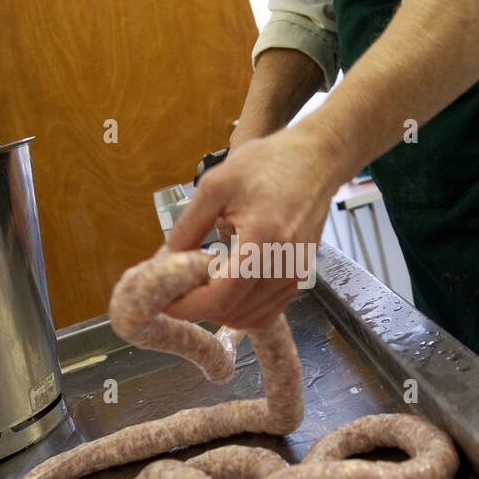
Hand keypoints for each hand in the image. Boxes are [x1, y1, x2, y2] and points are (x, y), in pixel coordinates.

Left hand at [165, 127, 341, 328]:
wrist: (314, 161)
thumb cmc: (268, 164)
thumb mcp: (215, 185)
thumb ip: (188, 226)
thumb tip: (165, 261)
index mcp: (263, 240)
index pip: (221, 296)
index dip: (188, 305)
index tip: (164, 301)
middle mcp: (285, 265)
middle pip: (233, 312)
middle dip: (199, 307)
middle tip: (177, 290)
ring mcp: (296, 276)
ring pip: (249, 317)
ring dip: (220, 309)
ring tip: (200, 283)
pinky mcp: (300, 278)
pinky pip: (266, 310)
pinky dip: (241, 307)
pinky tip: (226, 285)